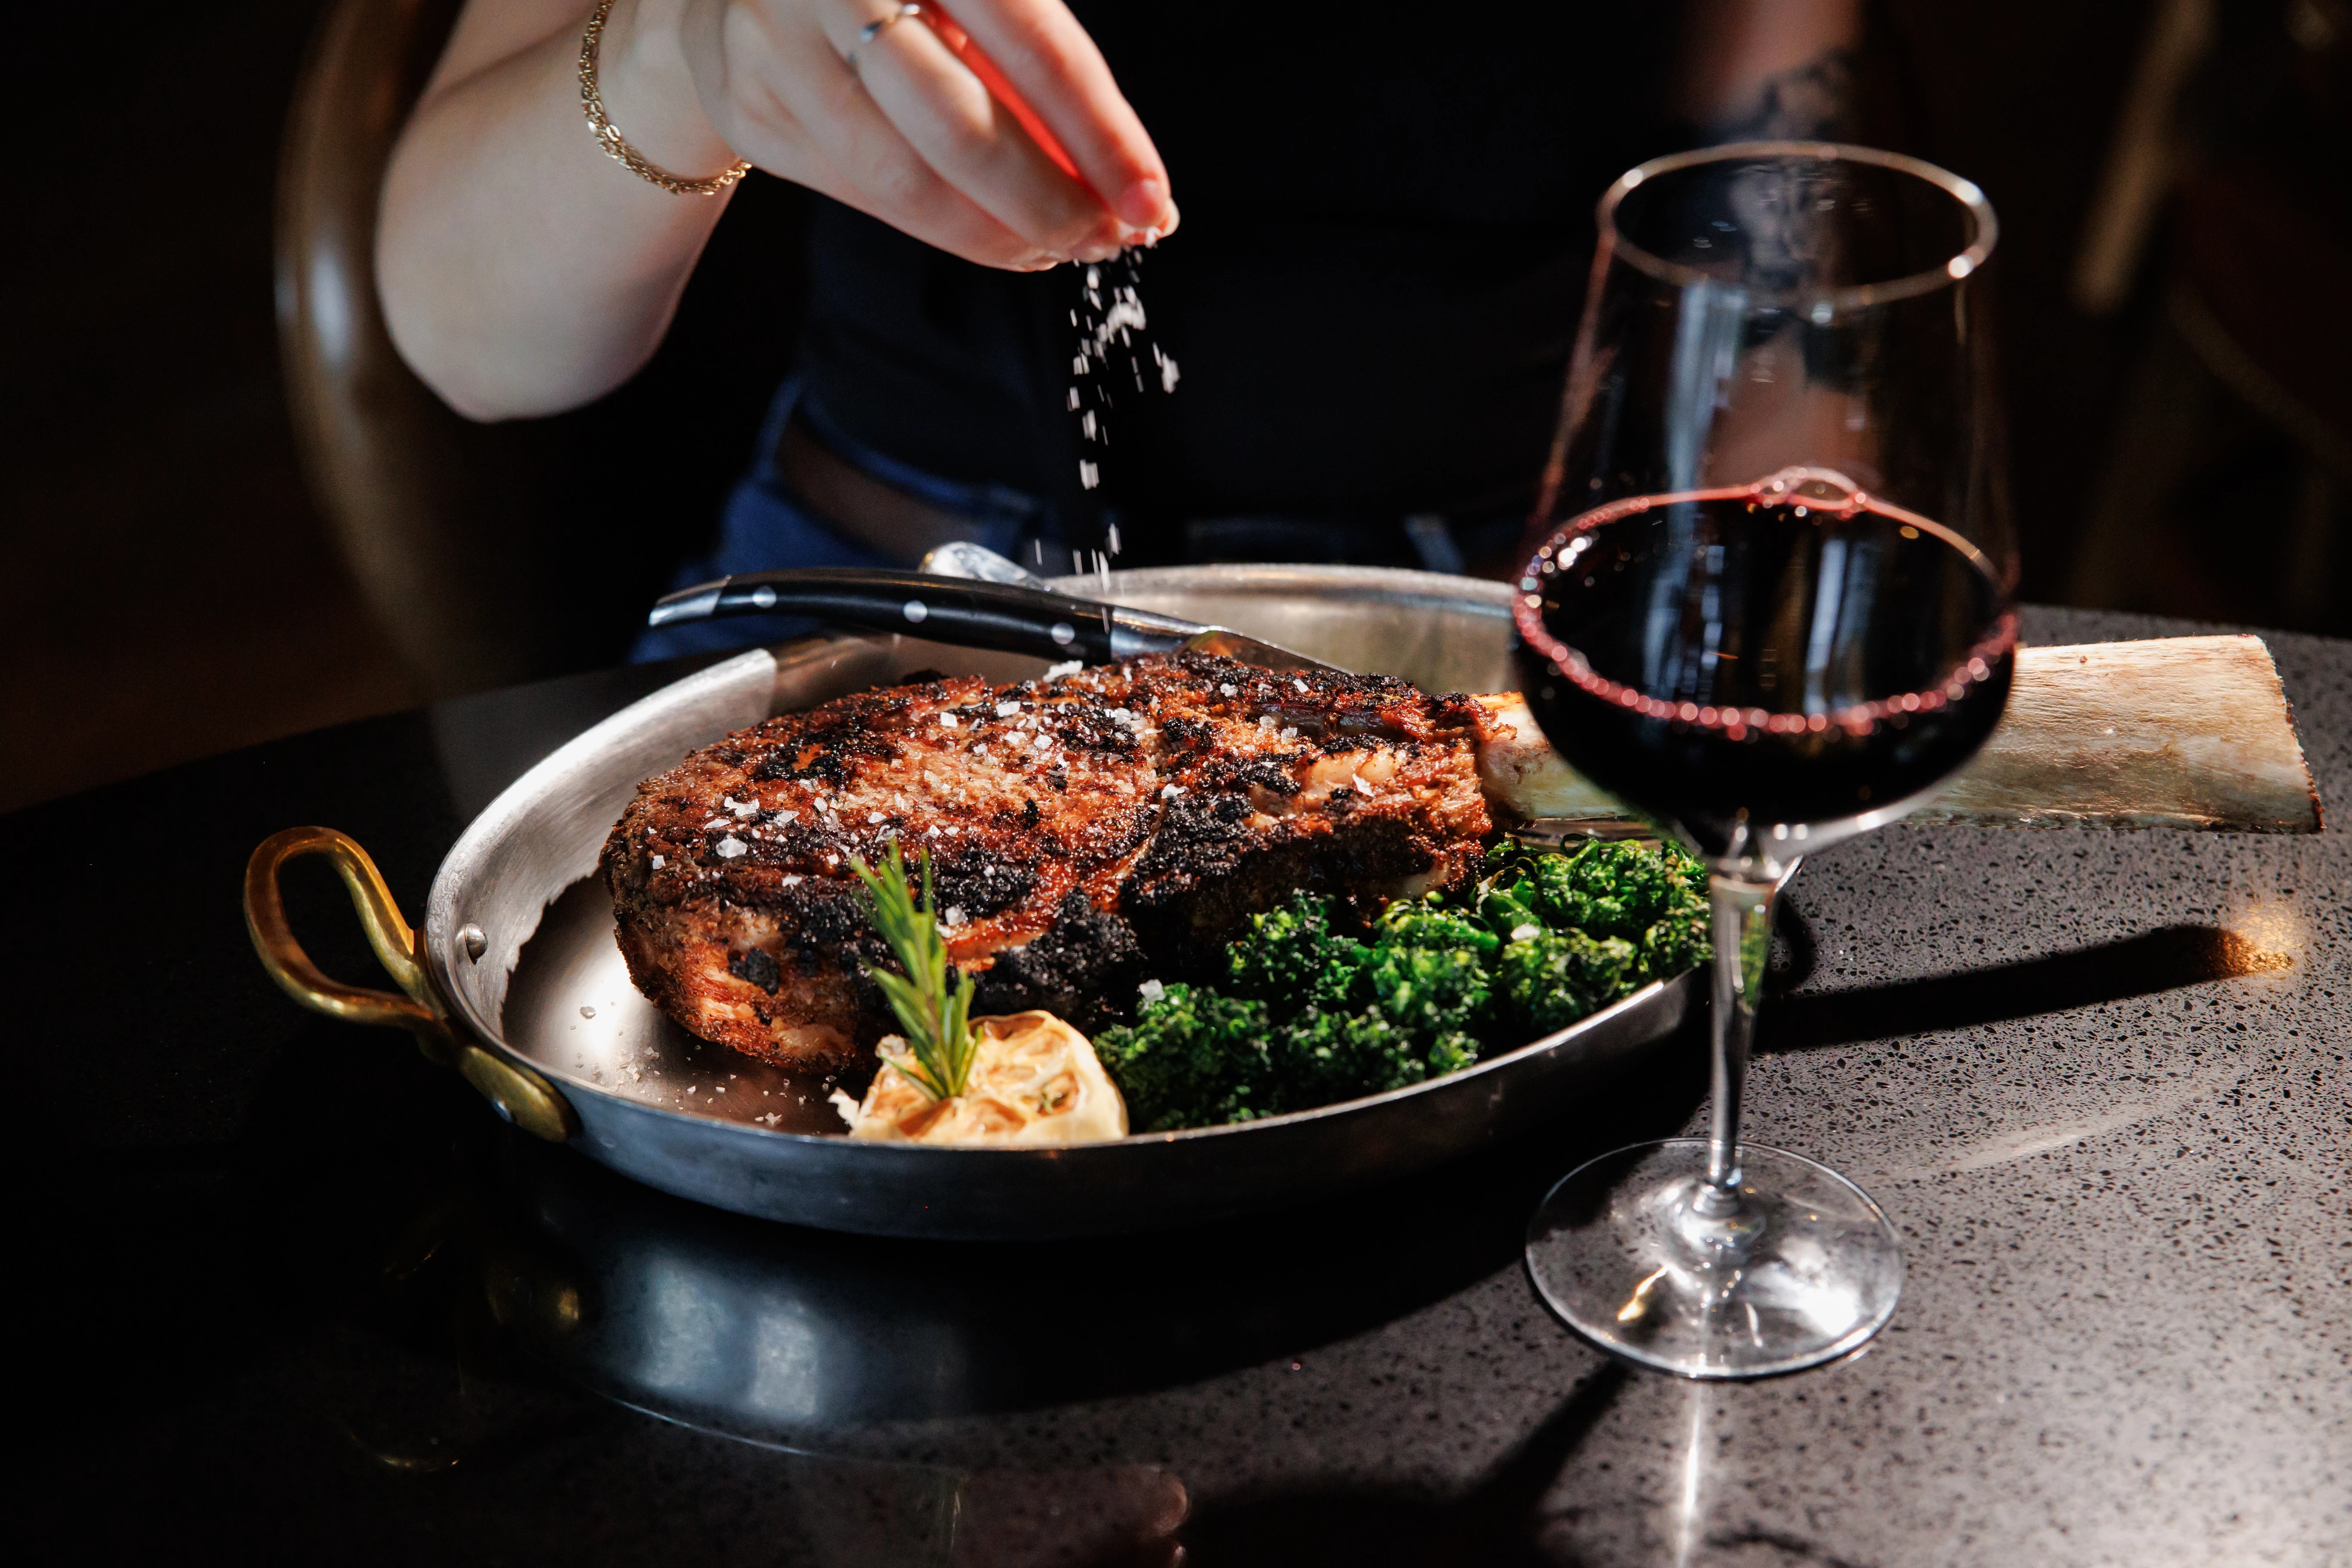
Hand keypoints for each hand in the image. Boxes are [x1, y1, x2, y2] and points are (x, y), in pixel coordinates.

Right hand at [672, 0, 1176, 267]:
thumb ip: (1034, 66)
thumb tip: (1128, 181)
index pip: (1034, 43)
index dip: (1101, 134)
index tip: (1151, 201)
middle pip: (961, 128)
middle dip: (1048, 203)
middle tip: (1104, 238)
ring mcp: (776, 45)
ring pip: (905, 179)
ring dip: (997, 234)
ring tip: (1052, 246)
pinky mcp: (750, 106)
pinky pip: (862, 194)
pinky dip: (940, 226)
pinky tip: (990, 235)